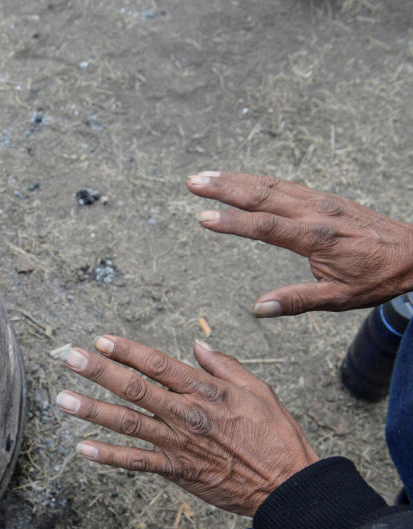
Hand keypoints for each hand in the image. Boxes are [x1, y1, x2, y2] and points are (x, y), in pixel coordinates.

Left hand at [58, 336, 318, 515]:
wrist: (287, 485)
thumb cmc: (276, 436)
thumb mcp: (258, 390)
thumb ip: (224, 366)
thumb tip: (198, 345)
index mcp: (205, 390)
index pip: (158, 364)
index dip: (127, 350)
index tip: (101, 340)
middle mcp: (186, 414)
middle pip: (134, 388)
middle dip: (98, 371)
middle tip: (68, 357)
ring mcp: (179, 443)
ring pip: (128, 423)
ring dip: (93, 410)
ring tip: (63, 400)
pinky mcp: (177, 470)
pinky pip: (137, 462)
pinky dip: (109, 456)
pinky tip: (83, 448)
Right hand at [187, 171, 412, 316]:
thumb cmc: (379, 278)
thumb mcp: (340, 298)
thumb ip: (297, 301)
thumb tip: (258, 309)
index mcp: (318, 238)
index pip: (266, 227)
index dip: (233, 223)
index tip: (203, 218)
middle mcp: (316, 213)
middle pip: (263, 194)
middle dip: (224, 187)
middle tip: (192, 182)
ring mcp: (320, 201)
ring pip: (271, 184)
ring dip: (235, 179)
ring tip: (205, 176)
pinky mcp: (324, 198)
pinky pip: (284, 184)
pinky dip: (257, 180)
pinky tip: (239, 180)